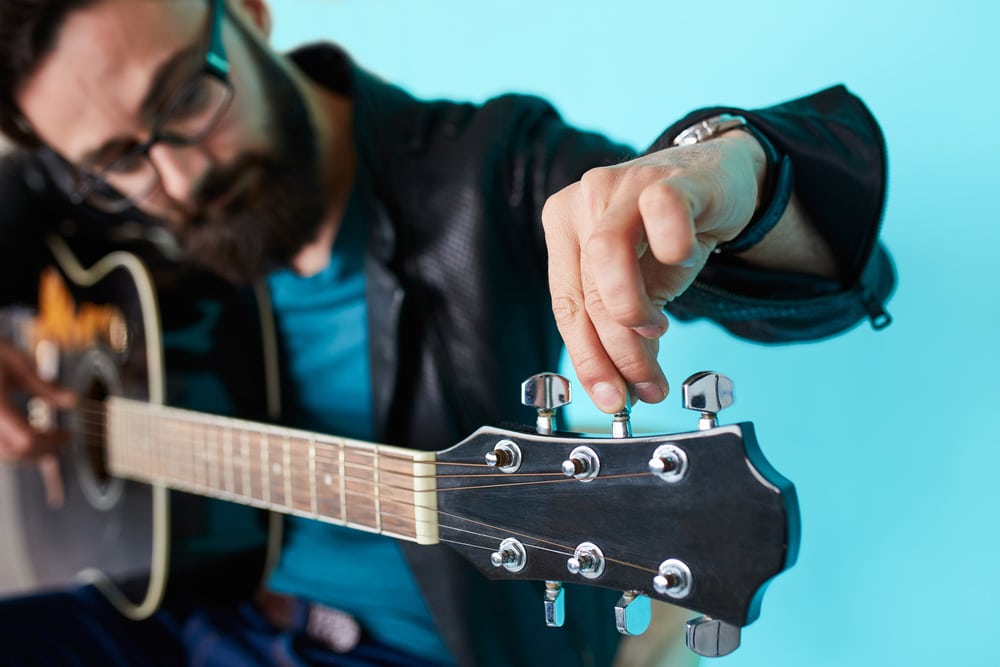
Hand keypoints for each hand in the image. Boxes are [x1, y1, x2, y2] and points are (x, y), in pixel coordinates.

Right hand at [0, 340, 75, 460]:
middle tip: (61, 440)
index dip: (52, 442)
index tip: (67, 434)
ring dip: (28, 452)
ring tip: (47, 439)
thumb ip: (44, 386)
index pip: (27, 440)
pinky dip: (12, 447)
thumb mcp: (17, 363)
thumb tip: (71, 400)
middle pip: (17, 452)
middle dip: (43, 450)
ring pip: (4, 454)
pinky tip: (25, 435)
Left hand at [541, 131, 764, 411]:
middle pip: (588, 291)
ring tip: (659, 331)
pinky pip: (661, 213)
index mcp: (564, 229)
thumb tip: (624, 389)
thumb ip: (624, 330)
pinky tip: (685, 258)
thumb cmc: (668, 234)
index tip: (610, 399)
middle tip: (646, 386)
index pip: (567, 306)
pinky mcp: (667, 177)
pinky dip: (674, 248)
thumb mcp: (640, 287)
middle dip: (617, 351)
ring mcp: (622, 185)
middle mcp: (583, 202)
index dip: (587, 359)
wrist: (718, 178)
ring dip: (632, 310)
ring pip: (607, 256)